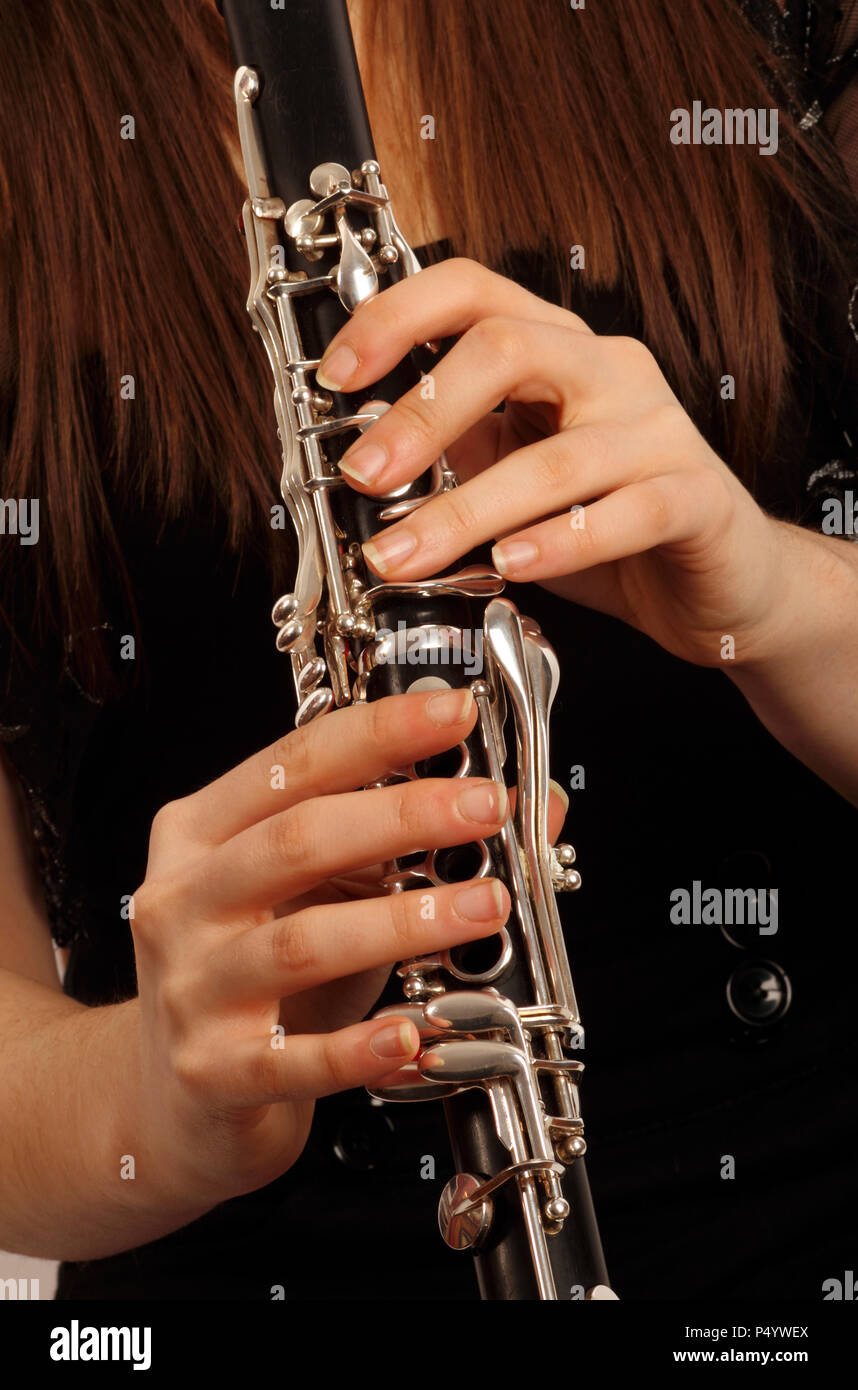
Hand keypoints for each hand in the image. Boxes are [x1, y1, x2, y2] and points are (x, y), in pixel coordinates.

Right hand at [130, 687, 516, 1205]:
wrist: (176, 1096)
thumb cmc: (256, 976)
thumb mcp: (316, 892)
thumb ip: (400, 842)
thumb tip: (530, 806)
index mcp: (200, 835)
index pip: (290, 765)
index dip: (377, 734)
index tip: (452, 714)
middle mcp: (183, 901)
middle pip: (295, 840)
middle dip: (402, 816)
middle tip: (485, 809)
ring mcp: (193, 988)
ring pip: (303, 944)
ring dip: (404, 921)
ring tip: (484, 906)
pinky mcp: (214, 1071)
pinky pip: (294, 1059)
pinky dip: (360, 1048)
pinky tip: (413, 1033)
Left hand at [317, 258, 794, 668]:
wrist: (720, 578)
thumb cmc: (612, 521)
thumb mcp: (517, 475)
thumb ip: (459, 452)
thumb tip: (366, 450)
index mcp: (559, 351)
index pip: (475, 291)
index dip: (397, 317)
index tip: (338, 374)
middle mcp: (610, 372)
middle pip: (510, 350)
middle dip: (422, 414)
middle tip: (363, 476)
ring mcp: (658, 431)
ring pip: (557, 457)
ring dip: (466, 510)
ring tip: (406, 555)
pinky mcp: (696, 497)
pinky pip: (625, 513)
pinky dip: (560, 543)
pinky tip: (510, 566)